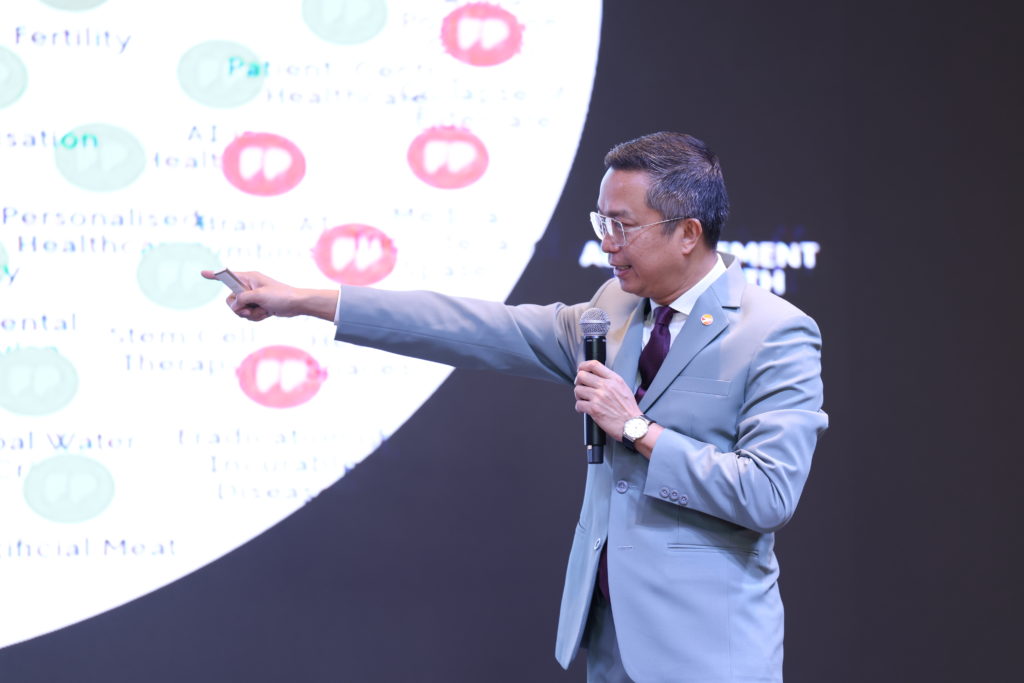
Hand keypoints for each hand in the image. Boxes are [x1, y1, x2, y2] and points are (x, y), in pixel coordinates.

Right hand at [200, 270, 317, 320]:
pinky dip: (256, 317)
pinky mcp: (257, 306)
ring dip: (250, 314)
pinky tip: (267, 313)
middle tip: (250, 309)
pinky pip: (248, 315)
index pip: (228, 276)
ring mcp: (253, 297)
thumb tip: (235, 305)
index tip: (202, 273)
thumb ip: (243, 299)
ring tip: (263, 310)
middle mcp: (249, 286)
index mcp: (249, 278)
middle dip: (239, 308)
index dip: (215, 275)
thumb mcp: (260, 296)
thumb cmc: (281, 296)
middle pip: (231, 299)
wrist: (297, 304)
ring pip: (239, 309)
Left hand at [573, 360, 640, 440]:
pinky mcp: (594, 409)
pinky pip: (578, 404)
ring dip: (579, 396)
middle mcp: (606, 386)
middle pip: (582, 375)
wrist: (632, 425)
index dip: (583, 366)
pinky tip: (584, 409)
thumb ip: (610, 380)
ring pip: (578, 390)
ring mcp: (599, 397)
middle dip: (578, 382)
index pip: (594, 365)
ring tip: (584, 400)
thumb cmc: (628, 409)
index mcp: (614, 379)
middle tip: (581, 387)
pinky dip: (579, 407)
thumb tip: (596, 376)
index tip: (580, 370)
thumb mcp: (623, 387)